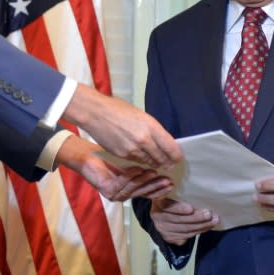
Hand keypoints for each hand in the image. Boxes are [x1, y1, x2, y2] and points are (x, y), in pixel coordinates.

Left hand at [56, 135, 174, 200]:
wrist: (87, 156)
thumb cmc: (108, 157)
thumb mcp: (129, 161)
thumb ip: (143, 165)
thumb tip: (163, 162)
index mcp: (130, 189)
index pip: (148, 191)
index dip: (160, 188)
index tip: (171, 182)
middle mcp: (124, 195)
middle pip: (144, 192)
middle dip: (157, 186)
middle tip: (168, 181)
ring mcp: (115, 194)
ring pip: (134, 188)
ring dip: (146, 180)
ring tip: (155, 172)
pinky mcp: (107, 190)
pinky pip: (122, 183)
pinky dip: (130, 176)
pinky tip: (137, 168)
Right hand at [62, 84, 182, 169]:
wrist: (96, 113)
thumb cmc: (118, 110)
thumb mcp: (141, 116)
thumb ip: (153, 130)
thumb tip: (163, 143)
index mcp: (151, 126)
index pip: (172, 149)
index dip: (176, 156)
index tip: (177, 158)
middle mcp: (144, 139)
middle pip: (163, 159)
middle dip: (167, 162)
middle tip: (169, 164)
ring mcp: (133, 149)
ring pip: (150, 162)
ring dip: (155, 163)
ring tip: (157, 162)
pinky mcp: (123, 155)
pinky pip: (137, 162)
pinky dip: (141, 161)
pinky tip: (141, 157)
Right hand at [150, 197, 219, 244]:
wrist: (160, 216)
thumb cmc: (169, 200)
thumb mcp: (168, 193)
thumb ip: (176, 191)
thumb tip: (192, 185)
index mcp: (158, 204)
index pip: (167, 207)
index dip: (179, 208)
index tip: (191, 208)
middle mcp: (159, 219)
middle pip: (179, 220)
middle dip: (197, 218)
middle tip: (209, 213)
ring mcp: (164, 231)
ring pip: (186, 230)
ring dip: (202, 225)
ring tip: (214, 220)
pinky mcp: (171, 239)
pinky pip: (187, 236)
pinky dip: (200, 231)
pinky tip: (208, 226)